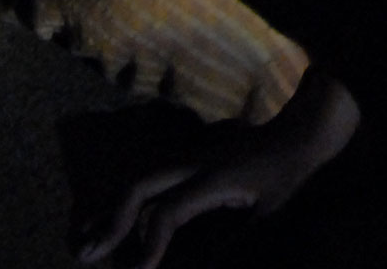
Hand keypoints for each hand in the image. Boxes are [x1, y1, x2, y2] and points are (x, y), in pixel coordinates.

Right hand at [75, 70, 359, 268]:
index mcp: (216, 176)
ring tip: (84, 239)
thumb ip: (234, 243)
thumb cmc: (289, 176)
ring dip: (112, 208)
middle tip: (87, 255)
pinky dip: (128, 198)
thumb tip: (196, 263)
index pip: (169, 211)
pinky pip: (152, 174)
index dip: (150, 246)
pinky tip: (112, 219)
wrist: (302, 131)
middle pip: (142, 184)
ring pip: (140, 176)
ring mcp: (192, 153)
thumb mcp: (269, 215)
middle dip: (113, 221)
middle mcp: (197, 160)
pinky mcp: (191, 155)